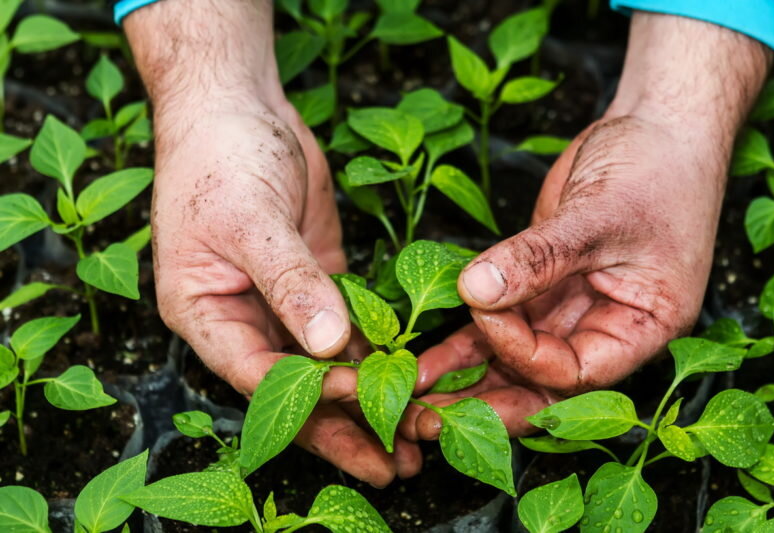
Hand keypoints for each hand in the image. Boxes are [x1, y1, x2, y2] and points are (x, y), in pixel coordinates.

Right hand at [124, 0, 420, 485]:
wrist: (236, 105)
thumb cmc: (221, 156)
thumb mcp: (250, 218)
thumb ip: (290, 282)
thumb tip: (329, 345)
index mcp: (203, 313)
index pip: (257, 374)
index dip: (307, 396)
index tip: (361, 402)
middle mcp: (242, 318)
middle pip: (295, 387)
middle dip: (343, 426)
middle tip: (395, 463)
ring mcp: (282, 303)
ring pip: (325, 367)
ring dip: (367, 400)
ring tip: (414, 441)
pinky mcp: (317, 283)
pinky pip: (349, 329)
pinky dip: (376, 356)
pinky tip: (410, 382)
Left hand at [401, 12, 769, 440]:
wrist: (657, 129)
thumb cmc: (656, 170)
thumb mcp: (600, 217)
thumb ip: (539, 257)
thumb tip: (475, 289)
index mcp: (641, 329)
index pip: (575, 370)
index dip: (523, 352)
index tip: (484, 310)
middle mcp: (604, 329)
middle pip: (540, 384)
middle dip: (484, 402)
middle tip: (425, 418)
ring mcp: (570, 309)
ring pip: (513, 358)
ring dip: (465, 378)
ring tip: (412, 393)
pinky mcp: (540, 286)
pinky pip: (500, 322)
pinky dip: (465, 340)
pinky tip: (426, 359)